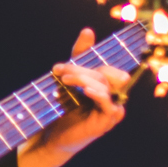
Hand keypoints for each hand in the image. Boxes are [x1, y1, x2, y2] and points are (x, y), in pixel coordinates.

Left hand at [17, 28, 130, 166]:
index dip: (83, 63)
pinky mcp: (107, 121)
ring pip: (103, 85)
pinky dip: (98, 95)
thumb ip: (80, 56)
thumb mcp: (70, 79)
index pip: (103, 67)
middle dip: (79, 70)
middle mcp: (113, 96)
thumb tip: (88, 30)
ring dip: (82, 79)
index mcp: (107, 86)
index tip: (58, 67)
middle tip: (58, 72)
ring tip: (64, 81)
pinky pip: (109, 104)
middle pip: (102, 74)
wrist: (54, 136)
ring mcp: (112, 109)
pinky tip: (86, 91)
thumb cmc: (64, 107)